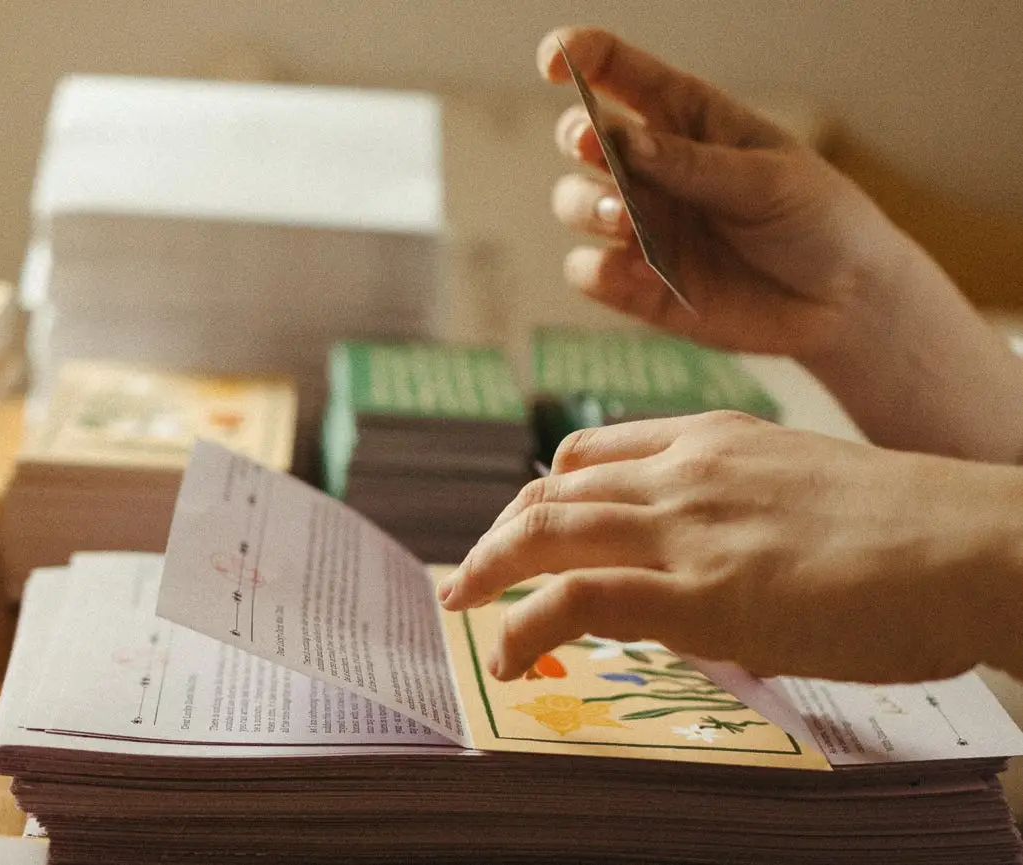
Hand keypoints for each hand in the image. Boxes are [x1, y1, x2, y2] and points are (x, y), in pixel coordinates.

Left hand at [438, 412, 1022, 682]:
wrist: (969, 543)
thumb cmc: (912, 528)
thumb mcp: (807, 487)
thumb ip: (743, 512)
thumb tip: (716, 567)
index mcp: (712, 437)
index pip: (592, 452)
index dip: (545, 492)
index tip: (527, 528)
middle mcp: (683, 471)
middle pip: (552, 489)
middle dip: (500, 533)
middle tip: (474, 573)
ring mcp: (685, 528)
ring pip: (546, 530)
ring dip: (488, 570)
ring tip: (463, 604)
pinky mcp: (696, 593)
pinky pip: (577, 598)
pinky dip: (526, 624)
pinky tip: (511, 653)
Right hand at [541, 27, 909, 358]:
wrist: (844, 304)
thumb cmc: (818, 221)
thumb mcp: (769, 179)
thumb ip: (694, 163)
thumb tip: (623, 140)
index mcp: (686, 120)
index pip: (618, 72)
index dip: (577, 57)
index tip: (554, 63)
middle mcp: (653, 170)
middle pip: (582, 138)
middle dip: (578, 137)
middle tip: (595, 146)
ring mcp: (642, 228)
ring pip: (574, 203)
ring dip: (587, 205)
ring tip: (625, 220)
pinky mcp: (637, 286)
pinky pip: (588, 272)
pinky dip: (603, 272)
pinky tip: (646, 277)